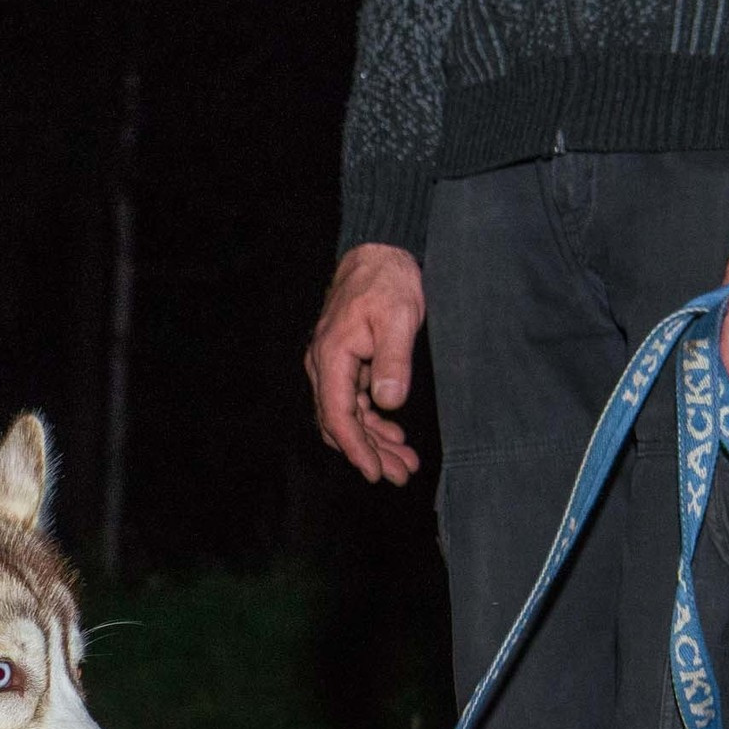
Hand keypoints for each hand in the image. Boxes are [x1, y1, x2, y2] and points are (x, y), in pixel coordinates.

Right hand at [305, 242, 425, 484]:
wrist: (377, 254)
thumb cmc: (387, 282)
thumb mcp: (398, 317)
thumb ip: (393, 360)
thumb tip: (389, 401)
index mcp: (331, 357)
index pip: (337, 415)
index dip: (356, 448)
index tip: (374, 471)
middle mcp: (324, 366)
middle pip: (341, 423)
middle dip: (370, 452)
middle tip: (400, 474)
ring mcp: (333, 366)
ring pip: (349, 415)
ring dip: (374, 440)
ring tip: (404, 461)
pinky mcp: (345, 363)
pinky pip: (354, 402)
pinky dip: (373, 420)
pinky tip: (393, 432)